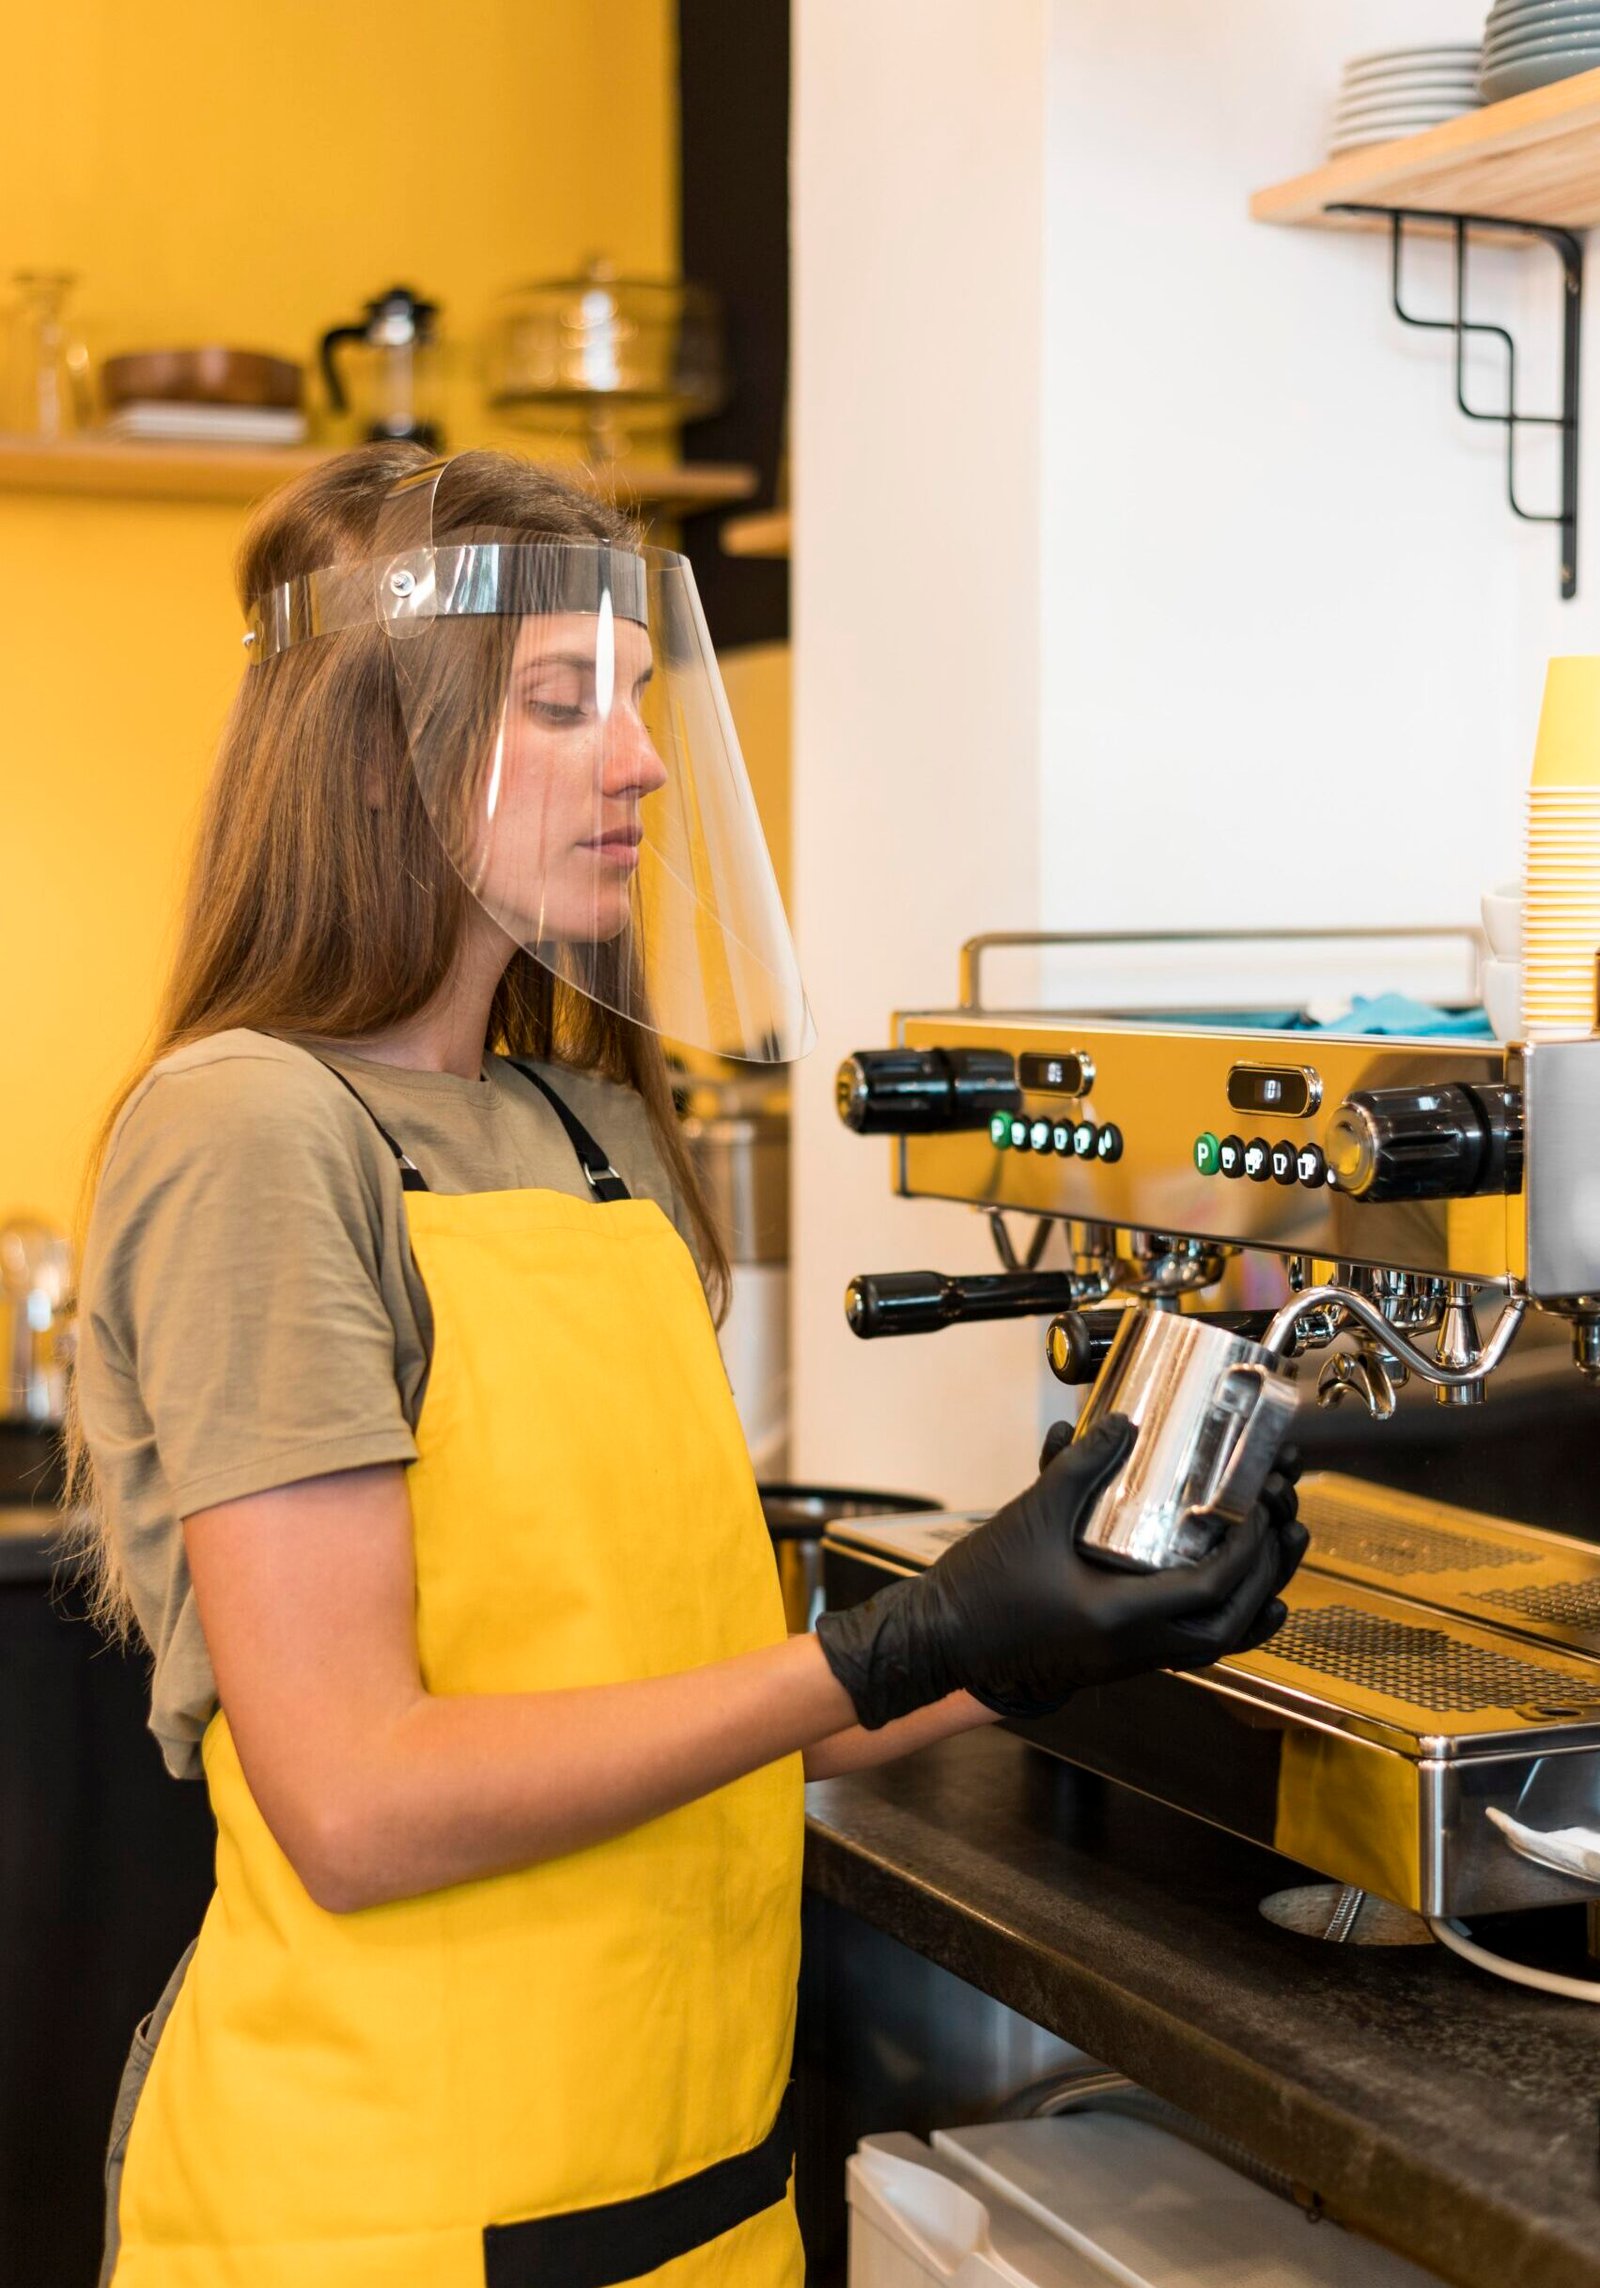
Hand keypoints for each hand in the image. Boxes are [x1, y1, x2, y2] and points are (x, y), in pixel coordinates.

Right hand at [815, 1416, 1307, 1728]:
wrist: (939, 1643)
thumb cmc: (980, 1589)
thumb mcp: (1031, 1514)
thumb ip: (1080, 1466)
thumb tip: (1122, 1421)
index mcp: (1119, 1619)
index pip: (1211, 1591)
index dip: (1248, 1551)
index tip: (1260, 1508)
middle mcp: (1133, 1649)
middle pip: (1231, 1624)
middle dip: (1267, 1573)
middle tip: (1280, 1524)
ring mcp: (1127, 1660)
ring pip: (1216, 1643)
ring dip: (1252, 1602)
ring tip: (1274, 1559)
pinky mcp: (1116, 1659)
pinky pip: (1189, 1649)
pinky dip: (1219, 1622)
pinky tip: (1225, 1595)